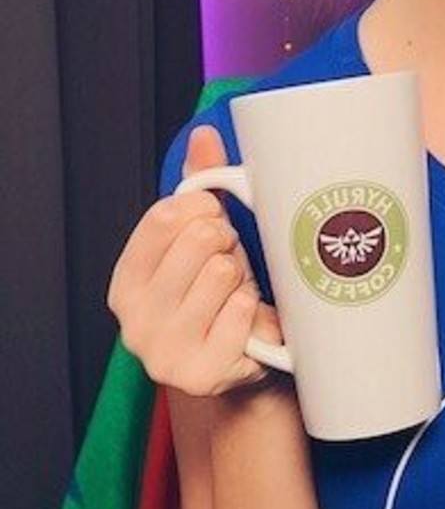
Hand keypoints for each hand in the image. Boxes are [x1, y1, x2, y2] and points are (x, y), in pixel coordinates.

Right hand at [107, 126, 283, 394]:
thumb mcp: (203, 242)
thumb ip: (200, 188)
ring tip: (238, 294)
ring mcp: (163, 352)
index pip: (165, 216)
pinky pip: (241, 314)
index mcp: (126, 280)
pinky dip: (254, 311)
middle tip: (232, 263)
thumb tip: (204, 133)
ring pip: (222, 274)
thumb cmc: (219, 297)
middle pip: (200, 240)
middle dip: (228, 243)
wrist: (238, 368)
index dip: (204, 209)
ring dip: (243, 278)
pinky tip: (248, 322)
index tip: (216, 220)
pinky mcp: (199, 375)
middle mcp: (134, 319)